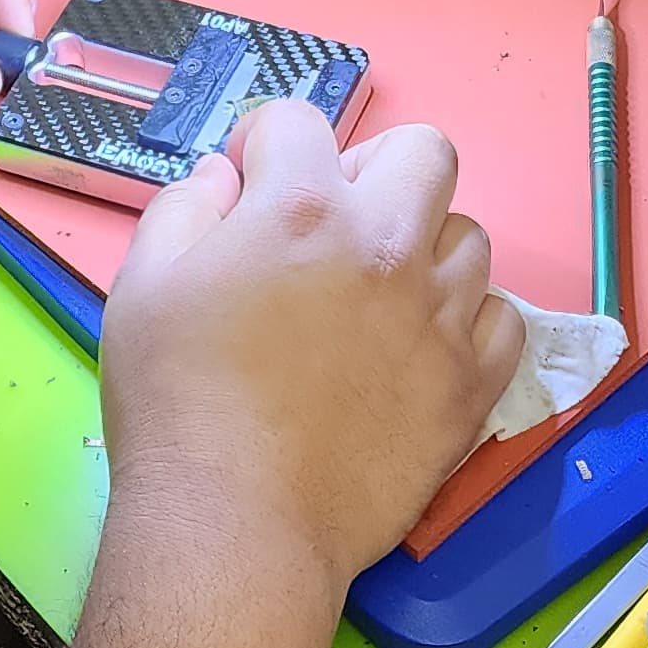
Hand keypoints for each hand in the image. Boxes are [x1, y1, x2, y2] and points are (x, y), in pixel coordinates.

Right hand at [100, 103, 524, 591]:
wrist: (237, 525)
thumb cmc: (177, 405)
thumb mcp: (144, 286)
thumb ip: (186, 209)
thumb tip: (223, 179)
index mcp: (303, 208)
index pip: (297, 121)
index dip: (262, 145)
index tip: (246, 187)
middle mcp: (387, 245)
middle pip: (423, 151)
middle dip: (373, 169)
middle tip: (329, 225)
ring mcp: (440, 315)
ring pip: (468, 236)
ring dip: (423, 248)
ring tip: (376, 296)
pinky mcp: (470, 384)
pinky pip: (503, 318)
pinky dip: (468, 321)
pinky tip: (421, 346)